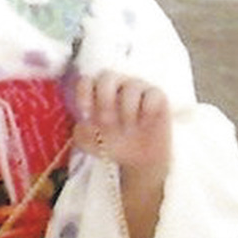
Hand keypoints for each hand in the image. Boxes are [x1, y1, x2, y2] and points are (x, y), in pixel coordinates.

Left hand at [72, 70, 170, 237]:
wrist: (138, 160)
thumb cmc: (111, 143)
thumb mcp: (90, 142)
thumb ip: (80, 132)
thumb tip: (80, 125)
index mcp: (97, 91)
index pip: (86, 80)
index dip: (84, 95)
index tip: (87, 115)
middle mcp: (117, 85)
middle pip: (107, 76)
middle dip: (105, 101)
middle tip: (107, 123)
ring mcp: (138, 88)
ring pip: (132, 86)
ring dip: (127, 110)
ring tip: (128, 128)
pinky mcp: (158, 97)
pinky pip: (153, 95)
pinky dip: (147, 110)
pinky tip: (144, 123)